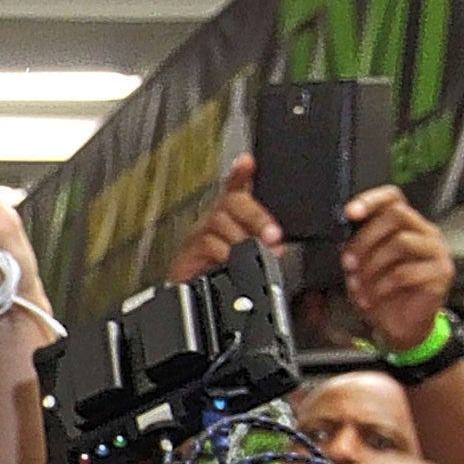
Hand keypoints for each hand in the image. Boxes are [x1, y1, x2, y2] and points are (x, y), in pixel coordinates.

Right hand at [167, 155, 282, 281]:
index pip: (237, 187)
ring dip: (242, 237)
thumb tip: (276, 246)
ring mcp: (200, 234)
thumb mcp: (251, 257)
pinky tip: (230, 259)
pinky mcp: (188, 251)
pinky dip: (223, 251)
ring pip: (221, 220)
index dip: (241, 173)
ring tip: (254, 253)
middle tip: (272, 235)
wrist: (196, 302)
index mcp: (233, 217)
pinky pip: (207, 242)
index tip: (247, 161)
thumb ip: (264, 247)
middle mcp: (216, 219)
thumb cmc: (223, 276)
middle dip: (256, 217)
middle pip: (233, 201)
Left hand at [340, 184, 453, 351]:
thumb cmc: (384, 295)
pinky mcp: (440, 274)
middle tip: (348, 262)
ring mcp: (436, 252)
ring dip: (372, 265)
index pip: (394, 198)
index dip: (372, 200)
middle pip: (396, 216)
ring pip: (401, 242)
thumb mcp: (362, 267)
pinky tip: (372, 297)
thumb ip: (356, 247)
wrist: (401, 327)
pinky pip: (406, 272)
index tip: (350, 212)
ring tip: (359, 285)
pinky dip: (381, 286)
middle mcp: (424, 233)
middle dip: (365, 239)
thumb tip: (341, 235)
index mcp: (406, 226)